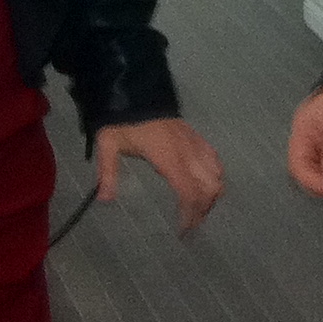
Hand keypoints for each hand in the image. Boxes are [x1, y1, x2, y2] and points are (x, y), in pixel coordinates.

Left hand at [95, 117, 226, 235]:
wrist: (137, 90)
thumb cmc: (123, 120)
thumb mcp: (108, 144)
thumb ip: (108, 173)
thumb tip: (105, 201)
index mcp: (168, 158)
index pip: (189, 192)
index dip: (190, 214)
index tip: (183, 231)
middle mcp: (188, 153)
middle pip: (209, 188)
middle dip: (203, 210)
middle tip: (189, 225)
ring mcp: (195, 144)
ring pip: (217, 175)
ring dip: (211, 195)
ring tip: (197, 209)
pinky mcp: (197, 138)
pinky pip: (215, 161)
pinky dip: (215, 177)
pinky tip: (204, 186)